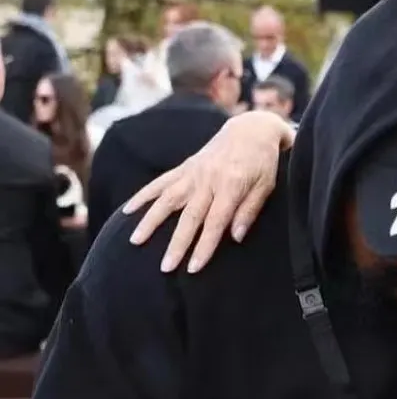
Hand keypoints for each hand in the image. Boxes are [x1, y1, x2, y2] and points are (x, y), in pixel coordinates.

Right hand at [123, 109, 291, 271]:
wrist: (251, 129)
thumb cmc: (264, 162)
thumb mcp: (266, 186)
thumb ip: (250, 210)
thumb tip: (236, 237)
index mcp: (231, 185)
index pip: (215, 222)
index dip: (204, 247)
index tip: (193, 268)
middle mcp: (208, 179)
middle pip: (189, 216)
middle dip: (177, 244)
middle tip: (165, 267)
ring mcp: (193, 172)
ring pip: (167, 199)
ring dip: (150, 221)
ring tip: (135, 241)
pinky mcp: (185, 167)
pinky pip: (160, 182)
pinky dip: (143, 195)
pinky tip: (128, 210)